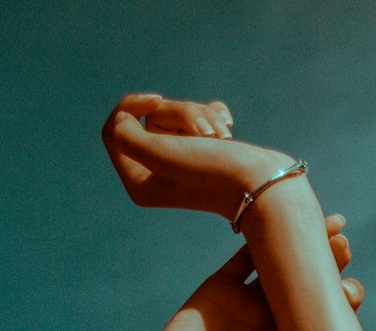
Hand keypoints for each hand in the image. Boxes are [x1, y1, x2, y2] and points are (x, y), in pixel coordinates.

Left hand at [102, 90, 299, 224]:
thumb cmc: (211, 173)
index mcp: (138, 182)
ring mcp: (182, 160)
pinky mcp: (204, 149)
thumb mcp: (161, 155)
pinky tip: (227, 128)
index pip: (114, 131)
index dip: (130, 106)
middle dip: (180, 113)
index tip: (156, 100)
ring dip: (201, 115)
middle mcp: (156, 173)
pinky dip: (214, 115)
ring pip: (178, 113)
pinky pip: (198, 115)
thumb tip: (119, 120)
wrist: (261, 184)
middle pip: (151, 117)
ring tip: (223, 136)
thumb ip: (127, 137)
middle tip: (204, 132)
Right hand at [131, 232, 362, 330]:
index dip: (341, 300)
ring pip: (283, 265)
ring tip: (329, 226)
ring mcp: (248, 301)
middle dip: (330, 266)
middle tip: (343, 249)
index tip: (351, 292)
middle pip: (308, 285)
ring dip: (304, 245)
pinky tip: (281, 219)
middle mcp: (271, 321)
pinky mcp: (223, 285)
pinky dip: (262, 236)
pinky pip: (246, 255)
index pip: (322, 316)